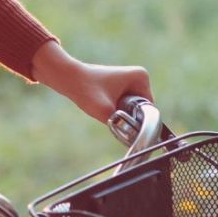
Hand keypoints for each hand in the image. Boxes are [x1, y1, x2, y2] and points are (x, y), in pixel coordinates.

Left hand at [29, 40, 152, 123]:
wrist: (68, 78)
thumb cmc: (86, 90)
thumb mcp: (106, 113)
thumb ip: (122, 126)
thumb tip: (131, 140)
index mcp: (142, 77)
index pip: (148, 109)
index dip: (136, 119)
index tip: (119, 119)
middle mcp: (139, 76)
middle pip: (140, 108)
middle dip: (127, 115)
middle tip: (109, 113)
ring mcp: (130, 79)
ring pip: (132, 108)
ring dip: (121, 113)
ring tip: (105, 108)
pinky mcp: (121, 84)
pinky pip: (124, 104)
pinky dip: (115, 109)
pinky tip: (103, 105)